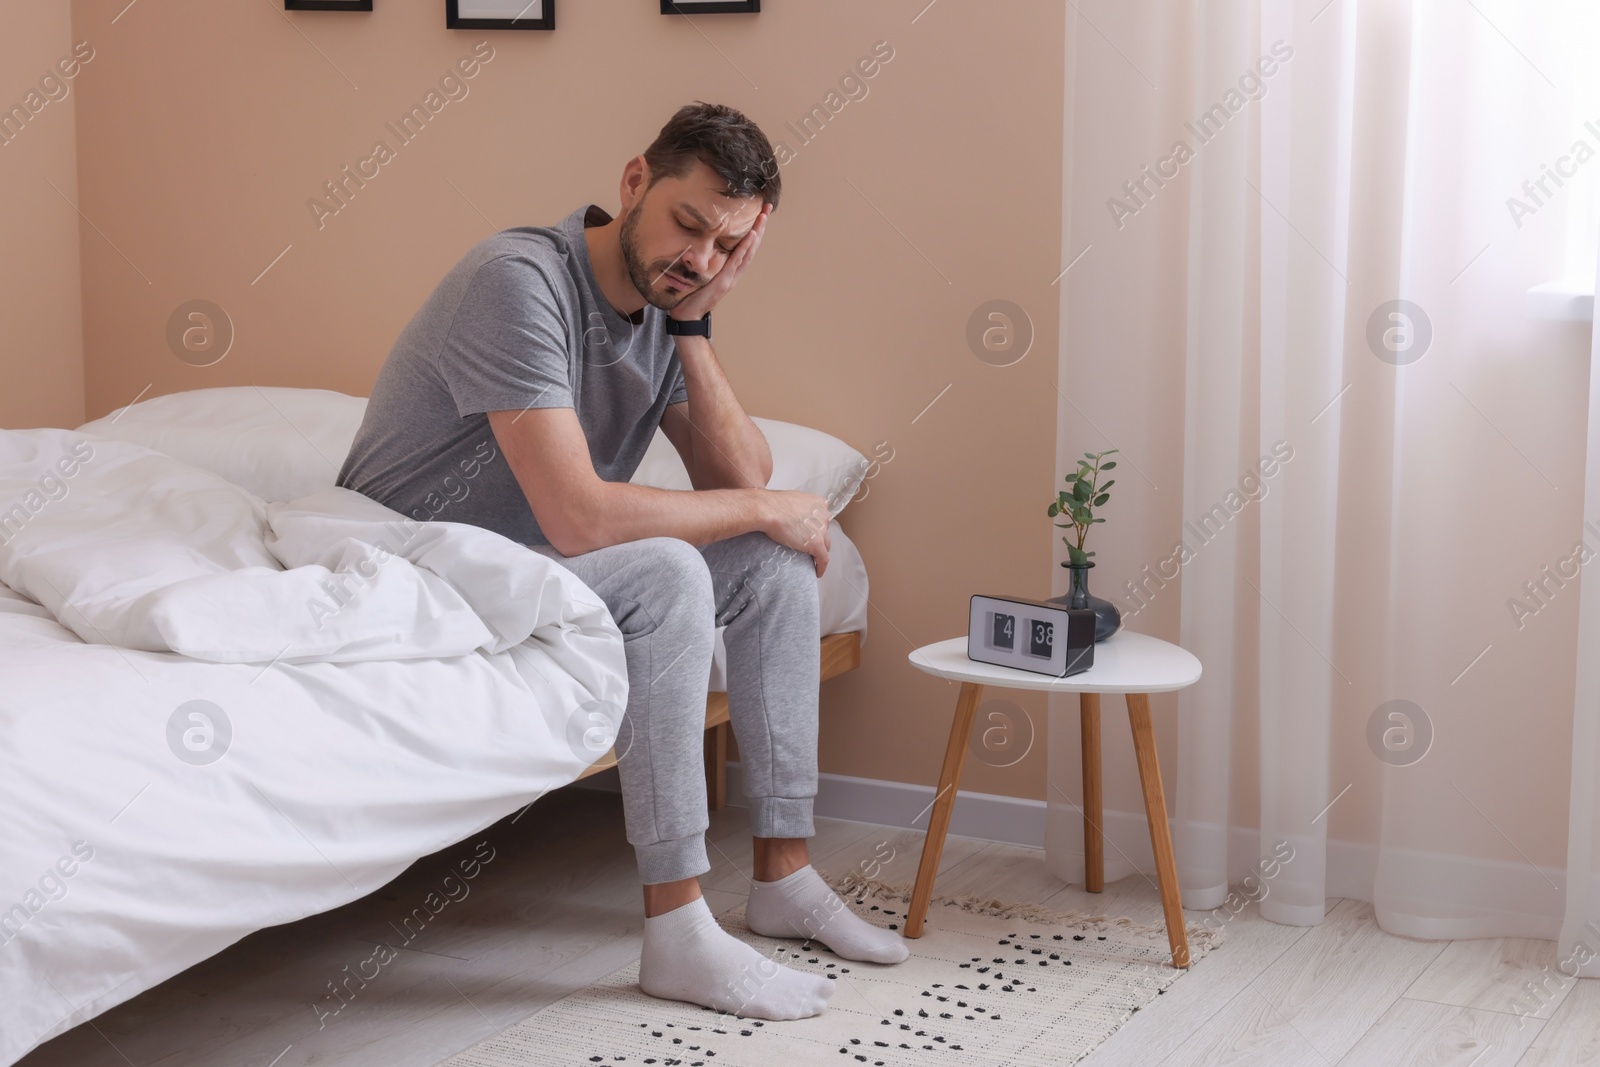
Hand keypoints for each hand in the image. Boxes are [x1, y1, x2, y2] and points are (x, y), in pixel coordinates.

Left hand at [668, 202, 772, 322]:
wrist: (687, 318)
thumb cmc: (689, 297)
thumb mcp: (698, 275)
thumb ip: (702, 262)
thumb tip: (694, 245)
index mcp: (729, 271)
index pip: (745, 248)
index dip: (753, 231)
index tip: (759, 214)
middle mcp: (733, 273)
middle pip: (751, 246)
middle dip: (760, 226)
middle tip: (767, 207)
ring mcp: (730, 278)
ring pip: (748, 252)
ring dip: (756, 232)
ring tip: (763, 216)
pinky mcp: (723, 282)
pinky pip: (736, 261)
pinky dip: (745, 247)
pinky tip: (752, 235)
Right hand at [762, 489, 830, 576]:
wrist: (768, 510)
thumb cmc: (773, 504)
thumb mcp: (792, 499)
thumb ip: (798, 507)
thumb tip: (792, 514)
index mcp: (819, 503)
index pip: (821, 518)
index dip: (816, 527)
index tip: (810, 533)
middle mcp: (824, 515)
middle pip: (824, 531)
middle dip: (818, 538)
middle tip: (808, 546)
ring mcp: (821, 530)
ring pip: (825, 545)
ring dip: (820, 552)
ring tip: (813, 560)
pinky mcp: (816, 544)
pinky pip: (823, 559)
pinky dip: (821, 567)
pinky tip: (817, 573)